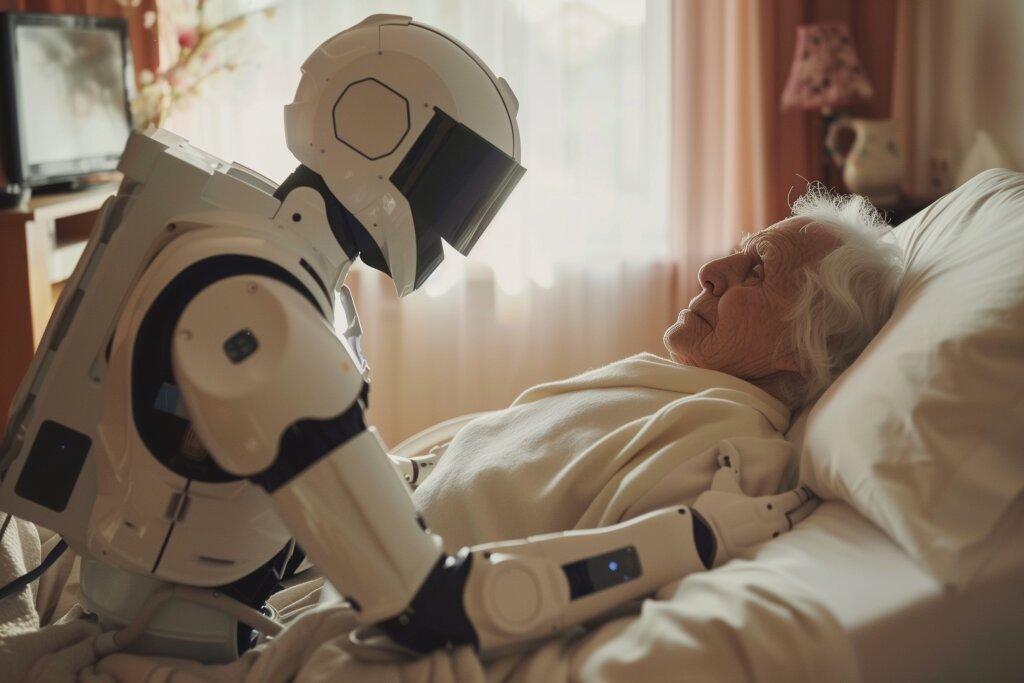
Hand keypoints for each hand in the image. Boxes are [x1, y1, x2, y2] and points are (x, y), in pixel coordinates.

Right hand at [691, 452, 818, 566]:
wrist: (703, 539)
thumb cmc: (715, 509)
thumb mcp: (722, 484)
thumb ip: (730, 470)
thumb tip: (727, 455)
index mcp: (770, 506)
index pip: (796, 498)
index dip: (806, 493)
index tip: (812, 489)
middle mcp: (775, 523)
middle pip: (800, 515)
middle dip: (809, 507)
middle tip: (817, 501)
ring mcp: (769, 539)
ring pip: (792, 529)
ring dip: (798, 522)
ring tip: (802, 517)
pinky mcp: (760, 551)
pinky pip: (780, 541)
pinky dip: (785, 535)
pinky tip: (782, 534)